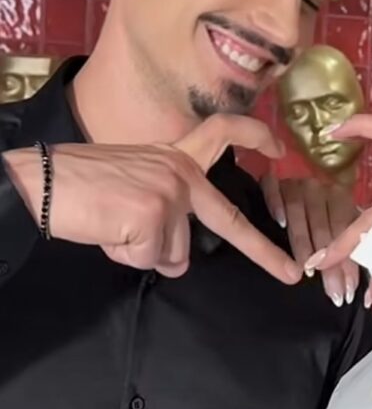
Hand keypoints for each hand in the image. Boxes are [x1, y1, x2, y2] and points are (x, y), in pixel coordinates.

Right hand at [2, 115, 301, 282]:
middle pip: (229, 219)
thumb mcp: (132, 185)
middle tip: (293, 274)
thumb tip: (177, 262)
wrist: (40, 182)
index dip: (252, 137)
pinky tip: (107, 231)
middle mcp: (179, 172)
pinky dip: (126, 255)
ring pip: (173, 253)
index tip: (278, 149)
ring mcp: (170, 194)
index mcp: (173, 156)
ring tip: (111, 225)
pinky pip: (150, 259)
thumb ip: (166, 214)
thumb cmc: (78, 183)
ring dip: (142, 251)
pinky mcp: (154, 217)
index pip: (220, 133)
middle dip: (264, 253)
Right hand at [261, 174, 359, 306]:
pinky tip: (279, 223)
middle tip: (330, 291)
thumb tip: (351, 287)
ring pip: (299, 212)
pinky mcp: (270, 180)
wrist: (277, 186)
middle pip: (324, 227)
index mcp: (339, 197)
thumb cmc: (313, 216)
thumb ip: (343, 250)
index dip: (348, 262)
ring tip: (305, 271)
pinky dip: (277, 204)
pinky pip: (274, 188)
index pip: (347, 232)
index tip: (348, 291)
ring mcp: (294, 183)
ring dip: (303, 243)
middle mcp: (318, 188)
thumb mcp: (332, 229)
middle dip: (328, 263)